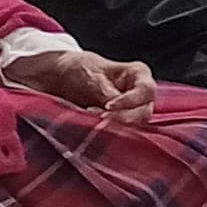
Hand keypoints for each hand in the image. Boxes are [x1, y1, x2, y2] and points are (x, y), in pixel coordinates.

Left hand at [1, 49, 158, 124]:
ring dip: (113, 129)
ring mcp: (131, 113)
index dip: (130, 101)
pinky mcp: (119, 127)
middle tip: (95, 117)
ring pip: (134, 128)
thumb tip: (115, 110)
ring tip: (88, 121)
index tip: (108, 107)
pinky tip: (92, 131)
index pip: (146, 91)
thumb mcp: (91, 75)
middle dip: (120, 118)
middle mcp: (140, 96)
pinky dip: (108, 136)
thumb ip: (106, 92)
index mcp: (138, 76)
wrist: (61, 80)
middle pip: (143, 113)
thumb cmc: (79, 70)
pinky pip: (121, 136)